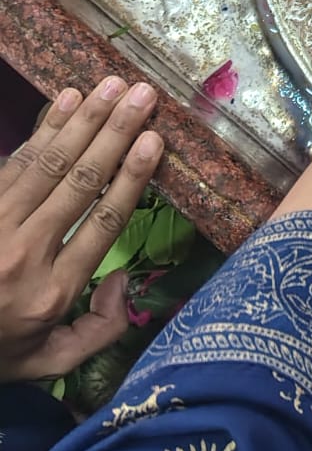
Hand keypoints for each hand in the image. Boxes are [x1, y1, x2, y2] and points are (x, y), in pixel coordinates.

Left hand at [0, 78, 162, 380]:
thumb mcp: (48, 363)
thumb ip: (97, 331)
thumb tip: (122, 281)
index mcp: (52, 292)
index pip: (103, 225)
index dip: (130, 180)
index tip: (155, 142)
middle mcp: (26, 253)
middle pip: (80, 182)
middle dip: (115, 133)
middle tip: (143, 94)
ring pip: (48, 164)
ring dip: (84, 120)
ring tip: (113, 86)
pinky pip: (17, 162)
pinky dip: (45, 129)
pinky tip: (67, 101)